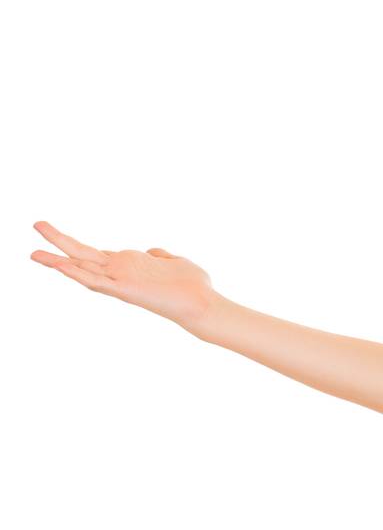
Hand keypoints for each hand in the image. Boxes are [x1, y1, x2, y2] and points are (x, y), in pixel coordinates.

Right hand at [29, 221, 221, 331]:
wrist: (202, 305)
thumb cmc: (193, 286)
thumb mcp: (175, 263)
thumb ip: (160, 256)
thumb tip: (152, 252)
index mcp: (130, 267)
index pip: (98, 256)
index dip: (79, 248)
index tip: (59, 238)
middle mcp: (121, 274)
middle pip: (83, 256)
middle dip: (59, 243)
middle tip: (36, 224)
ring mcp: (121, 282)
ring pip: (83, 267)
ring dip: (57, 259)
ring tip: (33, 252)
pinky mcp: (125, 291)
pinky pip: (97, 282)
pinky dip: (77, 274)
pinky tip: (59, 266)